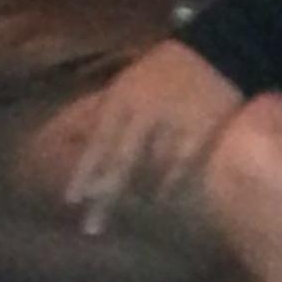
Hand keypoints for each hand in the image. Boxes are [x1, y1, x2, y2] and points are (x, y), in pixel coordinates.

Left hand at [64, 39, 242, 237]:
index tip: (72, 201)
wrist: (220, 51)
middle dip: (105, 198)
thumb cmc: (162, 73)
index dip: (84, 174)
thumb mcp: (124, 85)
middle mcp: (145, 114)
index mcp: (122, 98)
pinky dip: (168, 187)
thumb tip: (60, 138)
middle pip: (121, 164)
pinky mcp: (203, 135)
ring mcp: (174, 125)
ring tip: (128, 214)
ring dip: (136, 196)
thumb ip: (97, 114)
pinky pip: (180, 170)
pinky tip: (160, 200)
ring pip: (149, 172)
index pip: (98, 143)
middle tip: (91, 229)